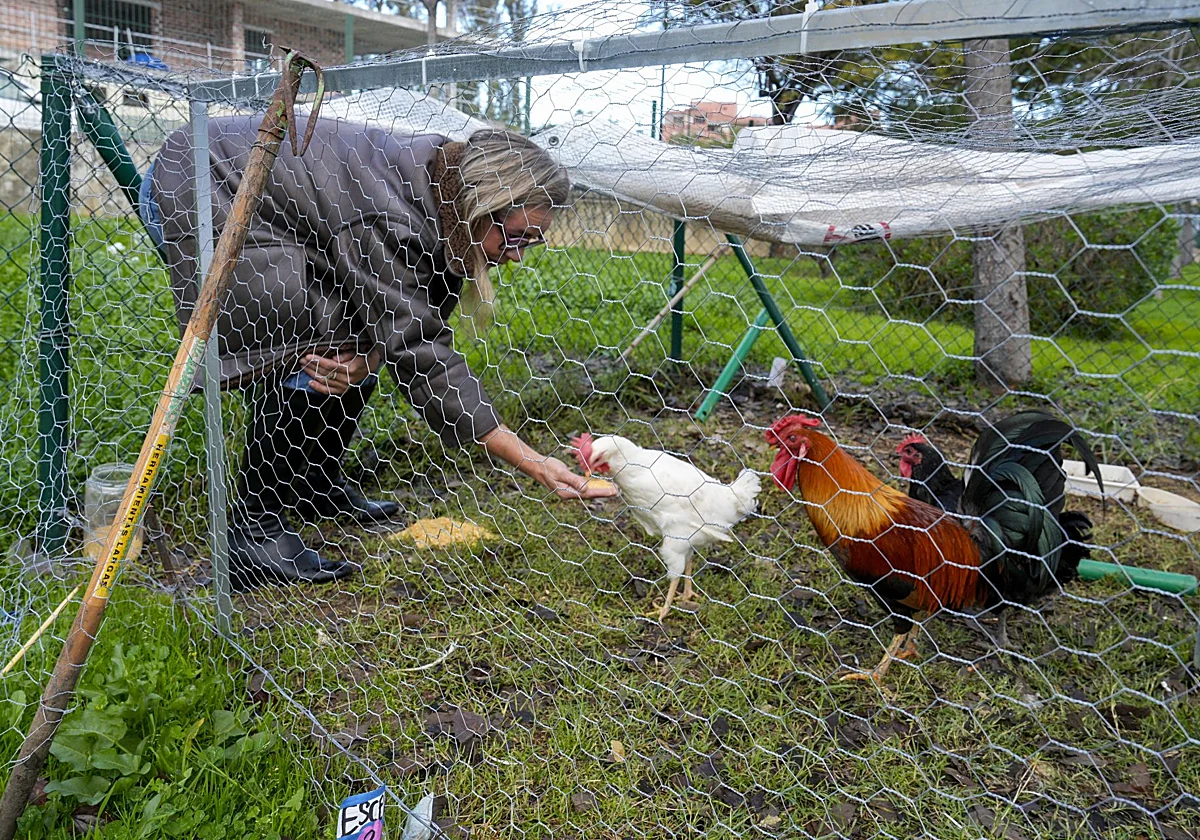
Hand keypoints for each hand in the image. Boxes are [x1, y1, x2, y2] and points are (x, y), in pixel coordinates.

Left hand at [300, 349, 381, 394]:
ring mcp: (344, 386)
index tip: (307, 356)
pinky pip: (328, 391)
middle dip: (312, 366)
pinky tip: (310, 382)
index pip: (330, 365)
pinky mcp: (343, 390)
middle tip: (301, 360)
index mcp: (350, 369)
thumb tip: (334, 359)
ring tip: (303, 367)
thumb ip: (346, 354)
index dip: (318, 361)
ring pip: (324, 381)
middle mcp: (347, 379)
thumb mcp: (358, 350)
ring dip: (312, 374)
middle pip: (325, 373)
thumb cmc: (364, 354)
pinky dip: (318, 388)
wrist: (372, 364)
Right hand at [480, 425, 618, 500]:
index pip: (589, 493)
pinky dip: (592, 484)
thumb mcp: (561, 472)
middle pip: (590, 494)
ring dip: (599, 488)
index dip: (602, 492)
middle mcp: (569, 493)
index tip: (613, 491)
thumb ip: (574, 481)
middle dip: (603, 492)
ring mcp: (569, 490)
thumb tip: (586, 489)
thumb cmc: (548, 468)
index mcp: (568, 493)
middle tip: (617, 490)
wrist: (536, 465)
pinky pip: (583, 486)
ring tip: (611, 487)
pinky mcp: (569, 484)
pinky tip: (599, 482)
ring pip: (588, 490)